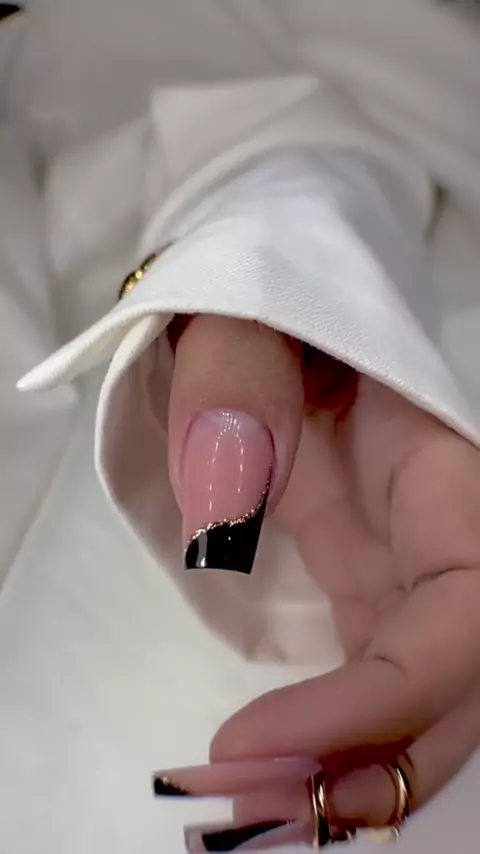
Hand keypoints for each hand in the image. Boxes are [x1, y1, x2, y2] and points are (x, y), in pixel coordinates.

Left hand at [161, 313, 479, 848]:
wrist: (267, 317)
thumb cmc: (264, 305)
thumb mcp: (241, 319)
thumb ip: (235, 384)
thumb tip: (221, 512)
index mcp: (439, 468)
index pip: (465, 610)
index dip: (388, 697)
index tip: (259, 742)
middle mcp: (441, 534)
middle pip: (460, 684)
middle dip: (374, 768)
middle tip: (249, 818)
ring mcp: (405, 568)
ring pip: (422, 701)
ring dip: (351, 775)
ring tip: (248, 819)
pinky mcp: (365, 588)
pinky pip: (374, 685)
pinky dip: (330, 742)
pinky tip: (263, 775)